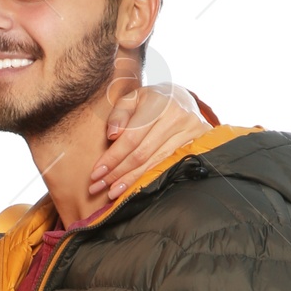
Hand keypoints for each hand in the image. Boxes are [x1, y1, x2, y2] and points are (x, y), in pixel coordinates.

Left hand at [90, 82, 211, 199]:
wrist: (183, 99)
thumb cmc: (151, 100)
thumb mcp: (132, 98)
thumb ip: (119, 114)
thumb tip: (112, 135)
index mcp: (158, 103)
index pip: (131, 137)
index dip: (113, 157)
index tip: (96, 173)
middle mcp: (176, 117)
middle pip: (141, 154)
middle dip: (117, 172)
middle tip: (98, 186)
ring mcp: (189, 132)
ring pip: (154, 163)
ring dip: (130, 180)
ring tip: (112, 192)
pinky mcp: (195, 143)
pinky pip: (166, 166)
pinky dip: (147, 179)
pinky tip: (132, 188)